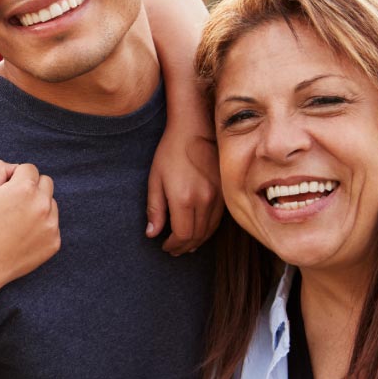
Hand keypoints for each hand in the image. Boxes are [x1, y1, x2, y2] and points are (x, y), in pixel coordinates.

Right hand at [0, 159, 60, 289]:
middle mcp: (43, 204)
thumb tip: (14, 168)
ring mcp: (51, 224)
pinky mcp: (54, 242)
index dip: (15, 178)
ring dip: (38, 207)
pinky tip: (23, 236)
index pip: (29, 169)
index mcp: (25, 188)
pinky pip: (52, 225)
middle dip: (31, 188)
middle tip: (13, 205)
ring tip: (17, 222)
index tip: (5, 192)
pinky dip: (41, 227)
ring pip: (51, 203)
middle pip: (46, 182)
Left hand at [146, 130, 222, 254]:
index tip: (164, 246)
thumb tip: (152, 234)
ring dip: (197, 241)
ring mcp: (218, 196)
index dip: (173, 245)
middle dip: (184, 246)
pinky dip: (208, 229)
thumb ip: (154, 209)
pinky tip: (199, 231)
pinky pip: (218, 219)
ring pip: (210, 230)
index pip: (182, 235)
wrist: (195, 128)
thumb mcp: (155, 179)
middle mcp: (204, 200)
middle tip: (173, 250)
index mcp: (184, 198)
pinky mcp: (225, 191)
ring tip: (185, 245)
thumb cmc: (171, 152)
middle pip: (197, 236)